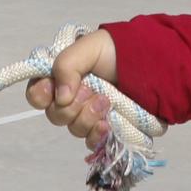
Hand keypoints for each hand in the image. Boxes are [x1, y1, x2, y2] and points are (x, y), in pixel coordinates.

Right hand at [25, 29, 119, 150]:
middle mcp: (71, 98)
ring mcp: (87, 116)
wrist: (153, 67)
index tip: (53, 90)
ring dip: (89, 116)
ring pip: (74, 129)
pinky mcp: (104, 130)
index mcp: (62, 77)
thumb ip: (67, 65)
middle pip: (55, 115)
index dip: (41, 96)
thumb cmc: (119, 52)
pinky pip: (90, 142)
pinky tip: (108, 124)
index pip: (37, 94)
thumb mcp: (89, 47)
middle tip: (92, 90)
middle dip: (74, 105)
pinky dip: (98, 134)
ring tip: (107, 101)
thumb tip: (61, 97)